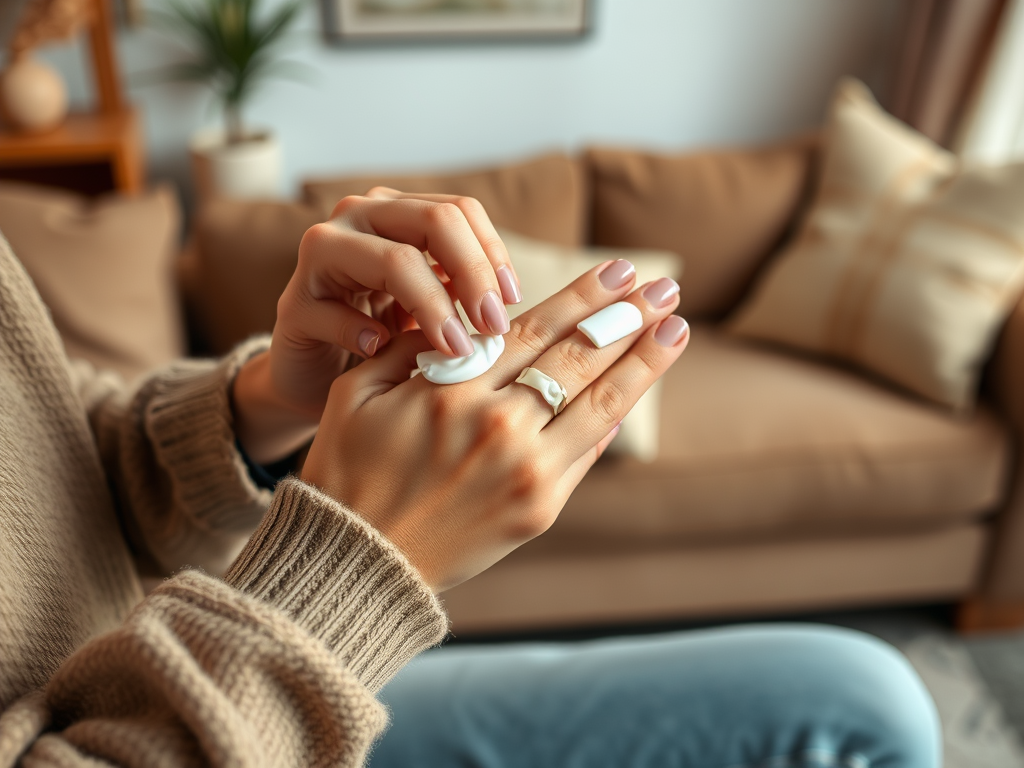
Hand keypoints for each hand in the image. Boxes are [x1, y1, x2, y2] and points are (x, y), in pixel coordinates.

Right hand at [232, 189, 522, 463]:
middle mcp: (360, 219)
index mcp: (398, 213)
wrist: (318, 379)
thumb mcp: (436, 311)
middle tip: (494, 327)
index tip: (513, 303)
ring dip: (433, 306)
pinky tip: (383, 352)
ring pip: (392, 260)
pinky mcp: (294, 305)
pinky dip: (366, 335)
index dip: (492, 254)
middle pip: (434, 221)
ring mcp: (322, 256)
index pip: (460, 210)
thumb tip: (522, 306)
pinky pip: (335, 312)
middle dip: (474, 275)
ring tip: (454, 350)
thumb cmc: (386, 339)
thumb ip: (467, 296)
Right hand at [300, 261, 689, 591]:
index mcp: (452, 388)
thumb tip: (481, 329)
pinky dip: (613, 418)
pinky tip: (636, 388)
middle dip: (627, 317)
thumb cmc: (348, 469)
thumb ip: (415, 350)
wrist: (355, 560)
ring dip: (643, 362)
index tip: (622, 271)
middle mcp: (499, 425)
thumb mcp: (360, 391)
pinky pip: (588, 453)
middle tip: (665, 287)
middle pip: (579, 357)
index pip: (537, 328)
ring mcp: (527, 472)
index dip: (585, 296)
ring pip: (600, 403)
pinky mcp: (540, 510)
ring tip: (675, 328)